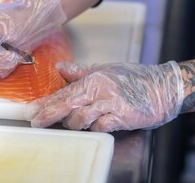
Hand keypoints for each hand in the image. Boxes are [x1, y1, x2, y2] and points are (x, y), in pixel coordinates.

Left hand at [26, 60, 183, 131]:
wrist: (161, 88)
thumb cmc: (134, 79)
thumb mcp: (106, 71)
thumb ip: (81, 72)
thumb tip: (59, 67)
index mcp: (94, 77)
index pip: (65, 91)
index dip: (47, 102)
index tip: (33, 111)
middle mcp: (100, 88)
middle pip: (68, 103)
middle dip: (50, 114)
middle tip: (36, 122)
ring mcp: (110, 102)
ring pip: (81, 117)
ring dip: (73, 124)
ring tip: (72, 125)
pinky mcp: (122, 116)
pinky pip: (100, 126)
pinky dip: (95, 128)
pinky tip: (95, 127)